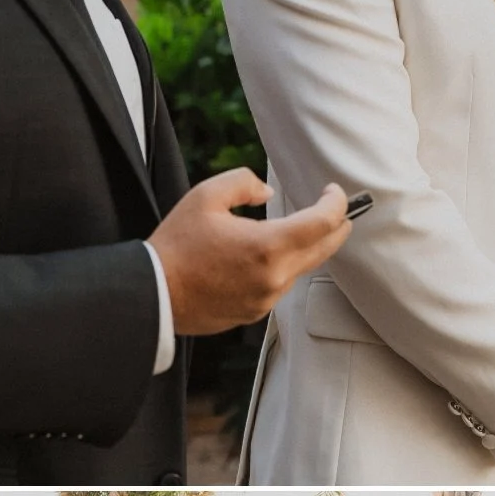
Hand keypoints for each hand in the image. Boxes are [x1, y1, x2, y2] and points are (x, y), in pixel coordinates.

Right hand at [153, 166, 350, 330]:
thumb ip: (244, 183)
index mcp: (267, 246)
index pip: (323, 224)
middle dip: (337, 226)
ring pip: (302, 268)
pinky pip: (281, 284)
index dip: (336, 203)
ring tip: (304, 226)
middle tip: (340, 208)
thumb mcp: (206, 195)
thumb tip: (268, 194)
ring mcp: (266, 299)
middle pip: (324, 250)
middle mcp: (274, 278)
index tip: (333, 190)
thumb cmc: (177, 244)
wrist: (154, 295)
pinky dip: (286, 265)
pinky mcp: (255, 312)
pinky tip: (271, 253)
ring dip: (308, 246)